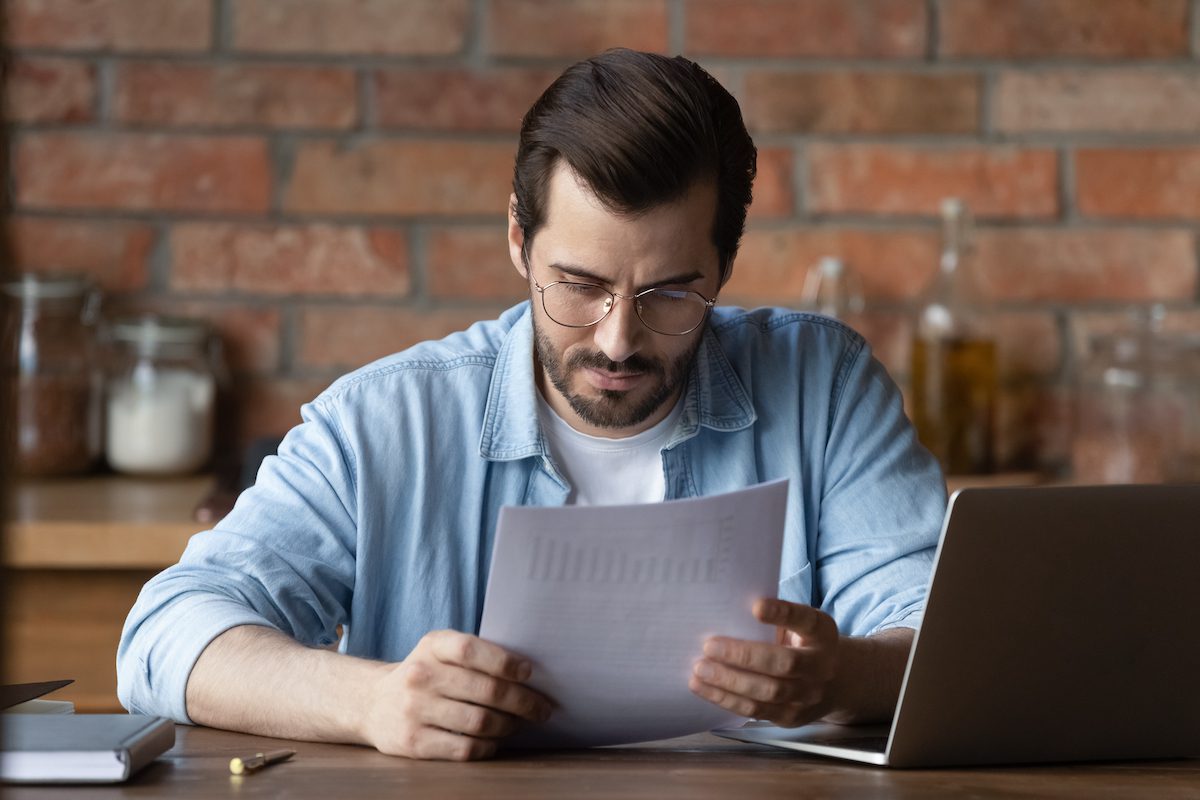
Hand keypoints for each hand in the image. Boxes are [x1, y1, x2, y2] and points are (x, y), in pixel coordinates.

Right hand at [360, 630, 553, 760]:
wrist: (372, 703)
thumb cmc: (423, 675)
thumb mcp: (438, 651)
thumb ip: (474, 655)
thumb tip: (527, 674)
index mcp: (432, 646)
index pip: (472, 650)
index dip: (505, 662)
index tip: (529, 673)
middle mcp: (420, 675)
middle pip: (485, 690)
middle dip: (522, 701)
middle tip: (541, 708)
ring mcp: (415, 710)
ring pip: (479, 722)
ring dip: (508, 725)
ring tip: (518, 724)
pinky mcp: (413, 742)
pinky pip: (464, 748)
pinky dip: (488, 746)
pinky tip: (495, 741)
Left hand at [689, 598, 838, 726]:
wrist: (835, 682)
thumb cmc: (802, 644)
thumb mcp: (799, 625)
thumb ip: (775, 618)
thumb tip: (726, 610)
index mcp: (822, 633)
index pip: (805, 620)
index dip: (782, 613)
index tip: (756, 606)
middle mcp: (820, 666)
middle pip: (783, 663)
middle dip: (742, 655)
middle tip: (709, 646)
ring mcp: (808, 695)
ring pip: (767, 692)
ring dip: (728, 682)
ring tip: (700, 670)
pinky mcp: (791, 717)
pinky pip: (756, 712)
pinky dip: (726, 700)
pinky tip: (705, 688)